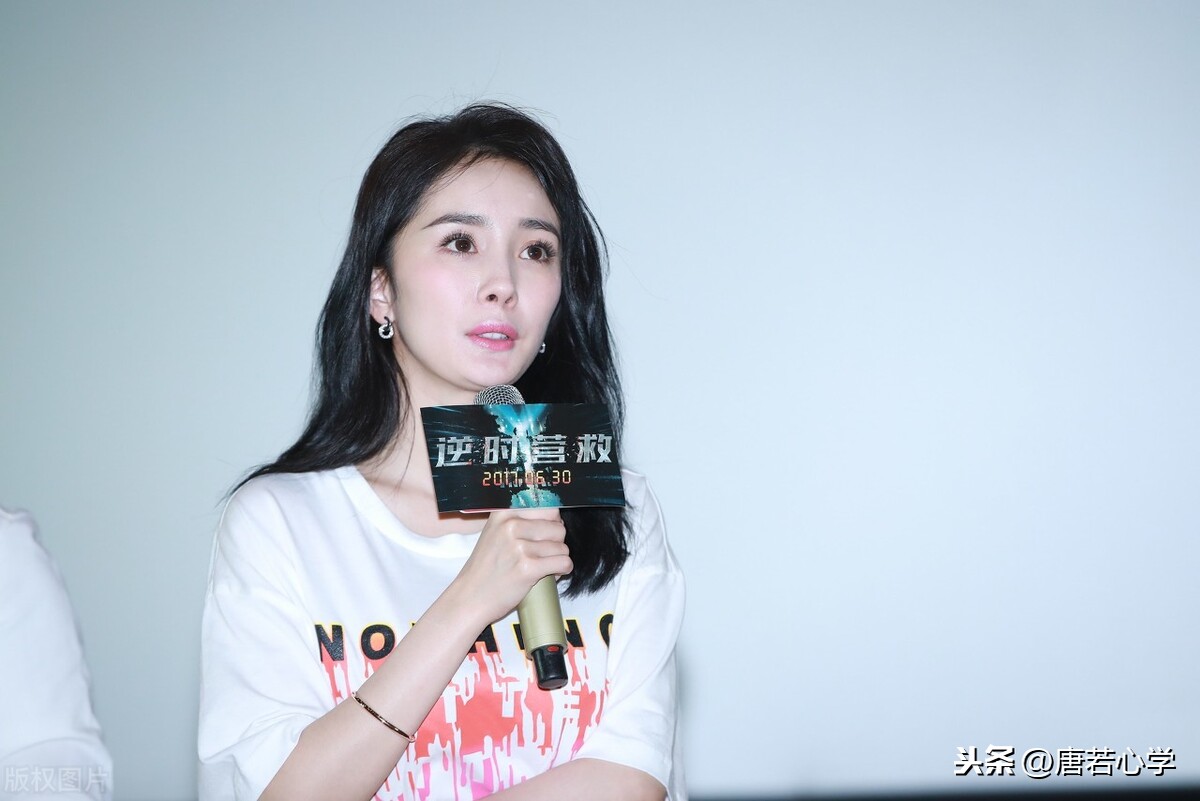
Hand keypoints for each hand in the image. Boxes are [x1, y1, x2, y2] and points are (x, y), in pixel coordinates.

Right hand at [453, 508, 569, 623]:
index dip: (551, 523)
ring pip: (562, 547)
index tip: (544, 535)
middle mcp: (510, 525)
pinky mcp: (527, 567)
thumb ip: (520, 520)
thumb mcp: (496, 532)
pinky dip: (562, 570)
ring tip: (541, 566)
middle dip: (556, 543)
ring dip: (558, 559)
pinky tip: (550, 574)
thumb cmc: (486, 568)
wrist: (470, 598)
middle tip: (542, 555)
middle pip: (558, 527)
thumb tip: (556, 516)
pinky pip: (564, 562)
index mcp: (504, 512)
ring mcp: (518, 546)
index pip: (547, 507)